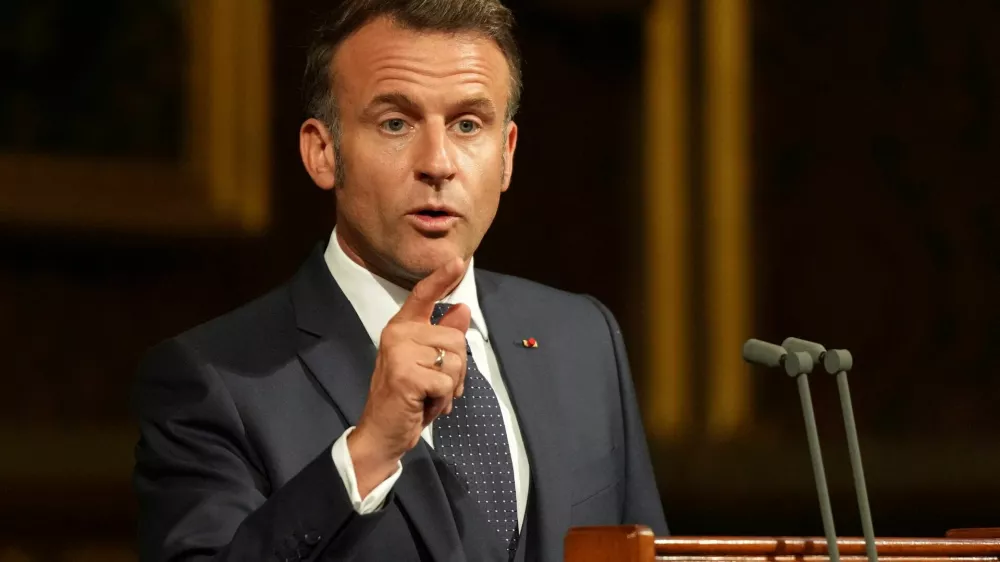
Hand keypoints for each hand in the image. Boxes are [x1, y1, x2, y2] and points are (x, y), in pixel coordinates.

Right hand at [347, 258, 471, 496]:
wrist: (382, 433)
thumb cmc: (407, 399)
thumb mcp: (428, 365)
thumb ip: (443, 336)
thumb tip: (462, 308)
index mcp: (401, 328)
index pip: (423, 296)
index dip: (442, 278)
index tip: (458, 261)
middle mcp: (397, 334)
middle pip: (456, 339)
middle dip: (456, 369)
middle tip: (435, 387)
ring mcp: (399, 353)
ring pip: (455, 361)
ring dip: (450, 387)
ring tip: (429, 396)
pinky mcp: (406, 375)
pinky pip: (447, 383)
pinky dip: (443, 400)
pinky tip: (424, 406)